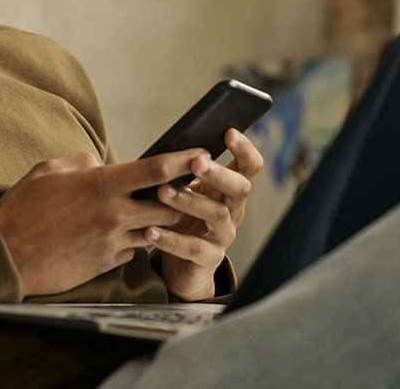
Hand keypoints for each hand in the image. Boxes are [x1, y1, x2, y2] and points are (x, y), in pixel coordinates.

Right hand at [0, 149, 206, 296]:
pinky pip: (132, 251)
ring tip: (152, 212)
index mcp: (100, 185)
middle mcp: (112, 214)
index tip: (202, 152)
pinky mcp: (106, 264)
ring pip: (155, 231)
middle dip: (179, 198)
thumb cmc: (22, 210)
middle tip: (182, 189)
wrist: (6, 258)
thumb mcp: (48, 171)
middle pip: (168, 206)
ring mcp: (111, 242)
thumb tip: (101, 164)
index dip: (184, 160)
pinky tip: (118, 235)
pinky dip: (133, 242)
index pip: (156, 170)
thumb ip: (81, 163)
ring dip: (157, 222)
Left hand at [148, 128, 263, 300]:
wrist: (182, 267)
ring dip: (188, 201)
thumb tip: (167, 145)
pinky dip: (170, 239)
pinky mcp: (208, 259)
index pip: (249, 166)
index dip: (244, 148)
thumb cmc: (181, 219)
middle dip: (218, 173)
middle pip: (239, 188)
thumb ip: (183, 170)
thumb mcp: (186, 191)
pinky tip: (150, 230)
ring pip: (214, 215)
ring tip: (162, 192)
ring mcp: (222, 236)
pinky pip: (192, 247)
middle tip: (196, 162)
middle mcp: (232, 211)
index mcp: (228, 190)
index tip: (229, 131)